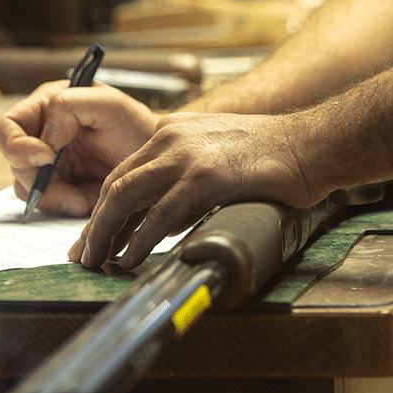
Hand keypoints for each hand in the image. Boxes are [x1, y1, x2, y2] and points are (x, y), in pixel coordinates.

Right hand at [0, 81, 158, 216]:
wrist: (157, 160)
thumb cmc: (137, 126)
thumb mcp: (110, 105)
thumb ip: (70, 106)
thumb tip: (45, 138)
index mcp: (47, 107)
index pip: (9, 126)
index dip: (18, 146)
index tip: (46, 158)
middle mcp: (42, 135)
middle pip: (15, 164)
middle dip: (43, 184)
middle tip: (74, 197)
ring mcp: (49, 164)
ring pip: (28, 189)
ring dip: (57, 199)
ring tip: (90, 200)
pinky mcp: (60, 188)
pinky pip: (48, 204)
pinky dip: (68, 207)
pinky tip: (92, 202)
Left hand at [69, 111, 321, 269]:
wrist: (308, 143)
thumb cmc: (270, 154)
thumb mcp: (215, 155)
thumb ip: (184, 179)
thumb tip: (158, 220)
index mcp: (172, 130)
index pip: (123, 172)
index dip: (102, 208)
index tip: (93, 236)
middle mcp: (171, 138)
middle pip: (116, 184)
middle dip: (95, 225)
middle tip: (84, 256)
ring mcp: (186, 155)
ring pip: (125, 196)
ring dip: (105, 234)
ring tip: (97, 263)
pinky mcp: (205, 176)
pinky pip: (159, 214)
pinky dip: (138, 240)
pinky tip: (130, 258)